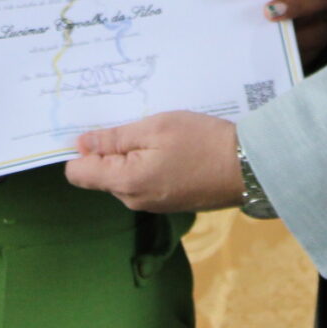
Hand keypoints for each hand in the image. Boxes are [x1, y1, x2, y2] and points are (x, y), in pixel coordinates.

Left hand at [64, 111, 244, 211]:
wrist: (248, 167)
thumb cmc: (202, 142)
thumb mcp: (156, 128)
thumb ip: (115, 138)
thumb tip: (81, 144)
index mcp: (125, 182)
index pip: (78, 172)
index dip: (80, 149)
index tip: (96, 128)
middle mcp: (133, 199)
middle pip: (101, 174)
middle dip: (110, 149)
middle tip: (136, 123)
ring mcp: (151, 204)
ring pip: (124, 176)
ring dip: (132, 154)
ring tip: (158, 134)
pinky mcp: (167, 202)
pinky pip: (144, 181)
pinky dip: (148, 163)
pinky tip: (170, 148)